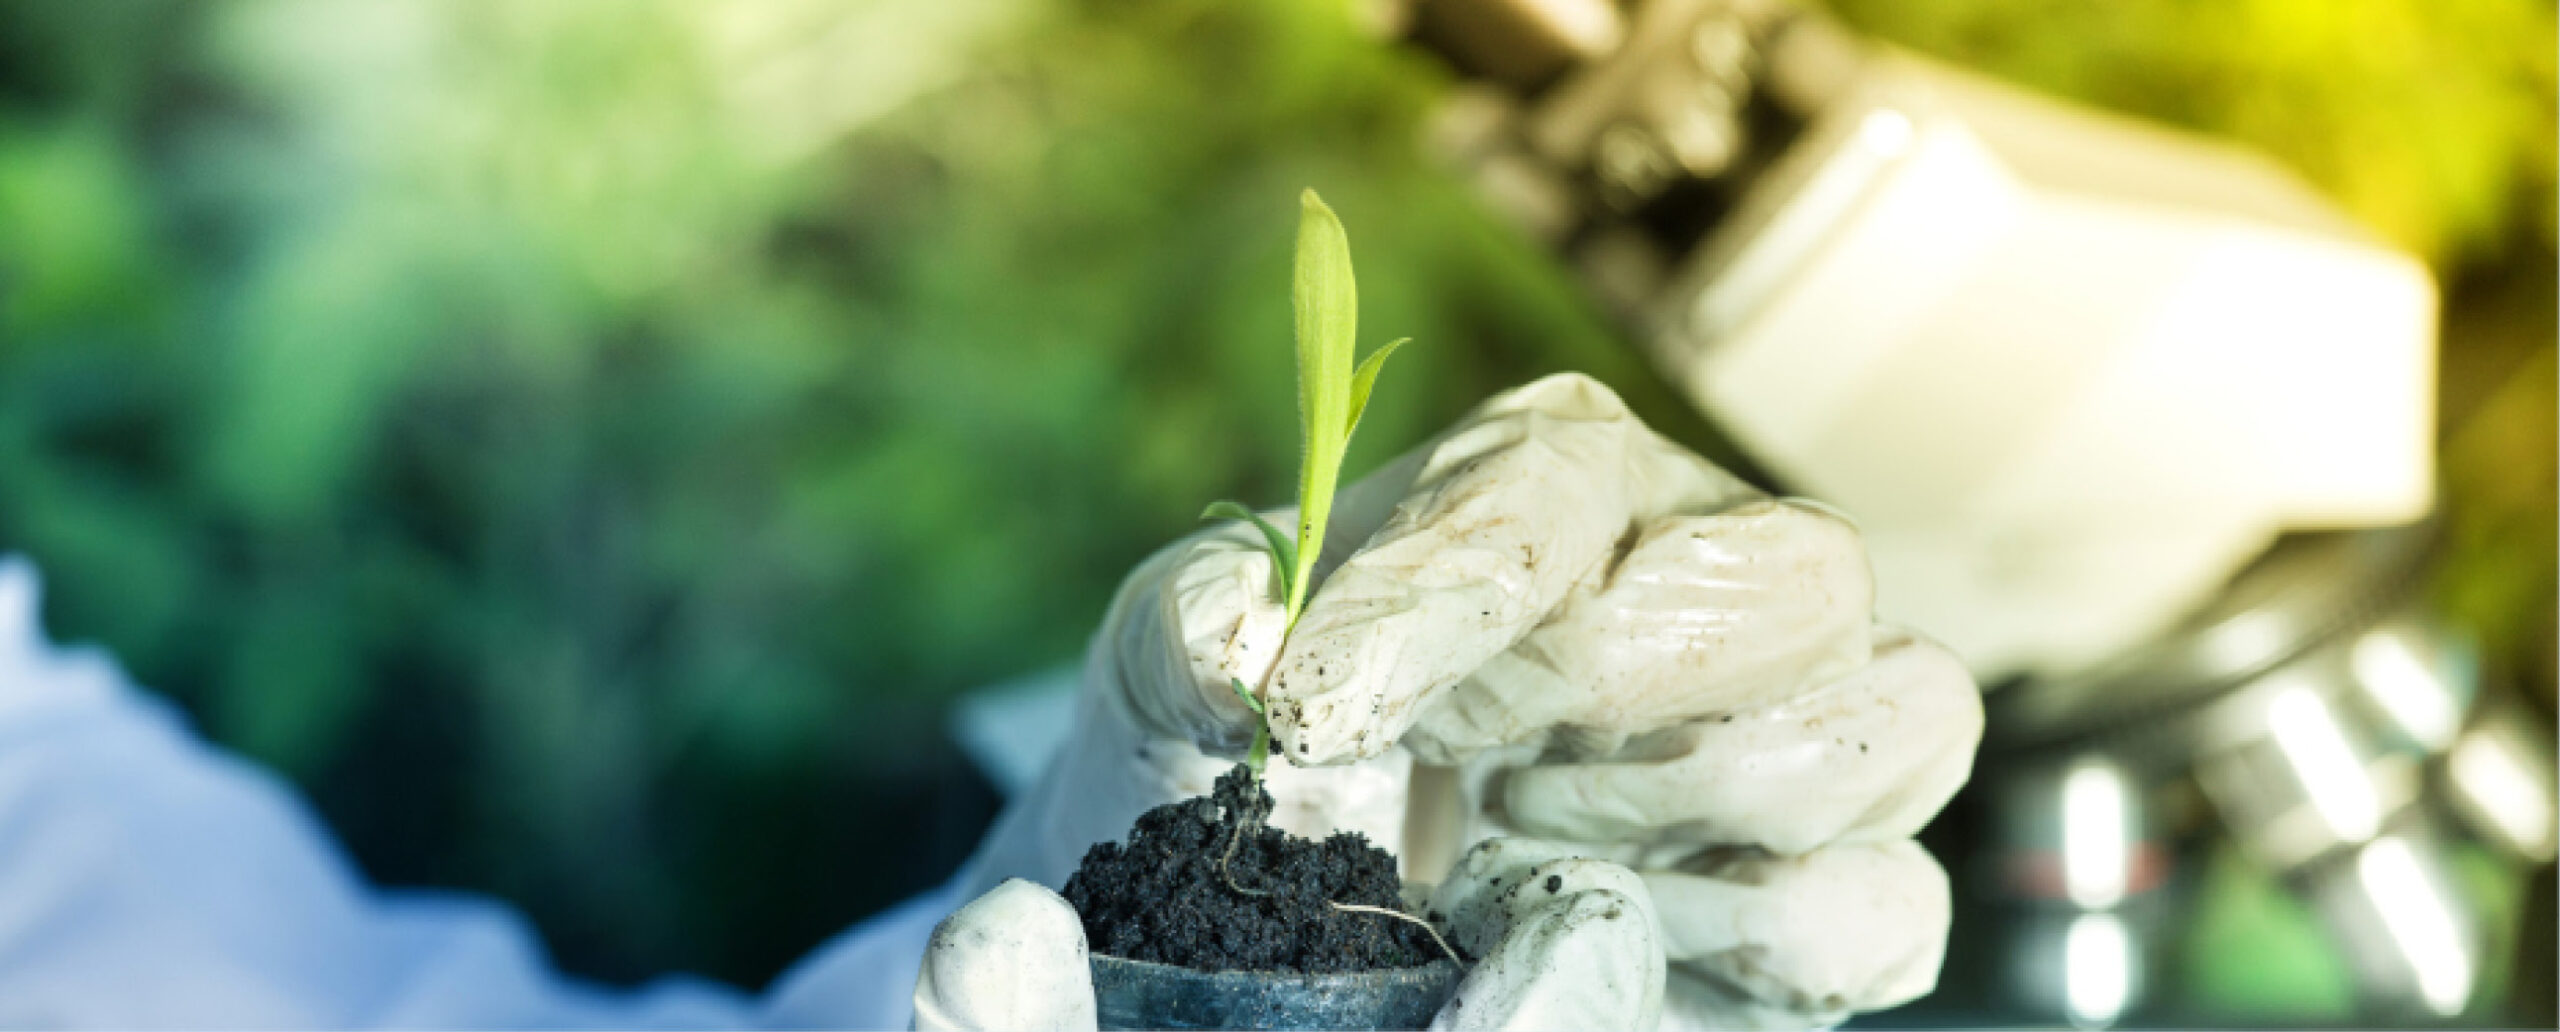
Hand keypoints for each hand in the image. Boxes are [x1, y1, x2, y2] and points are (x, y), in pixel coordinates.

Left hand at [962, 372, 1981, 1027]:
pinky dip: (1753, 940)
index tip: (1316, 712)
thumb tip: (1241, 645)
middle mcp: (1718, 569)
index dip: (1441, 602)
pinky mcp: (1841, 893)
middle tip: (1462, 763)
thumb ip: (1190, 631)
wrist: (1299, 892)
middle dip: (1613, 683)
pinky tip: (1609, 922)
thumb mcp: (1177, 670)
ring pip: (1902, 713)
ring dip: (1696, 803)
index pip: (1553, 489)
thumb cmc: (1265, 740)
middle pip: (1797, 572)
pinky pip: (1889, 907)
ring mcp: (1807, 729)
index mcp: (1560, 476)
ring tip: (1524, 839)